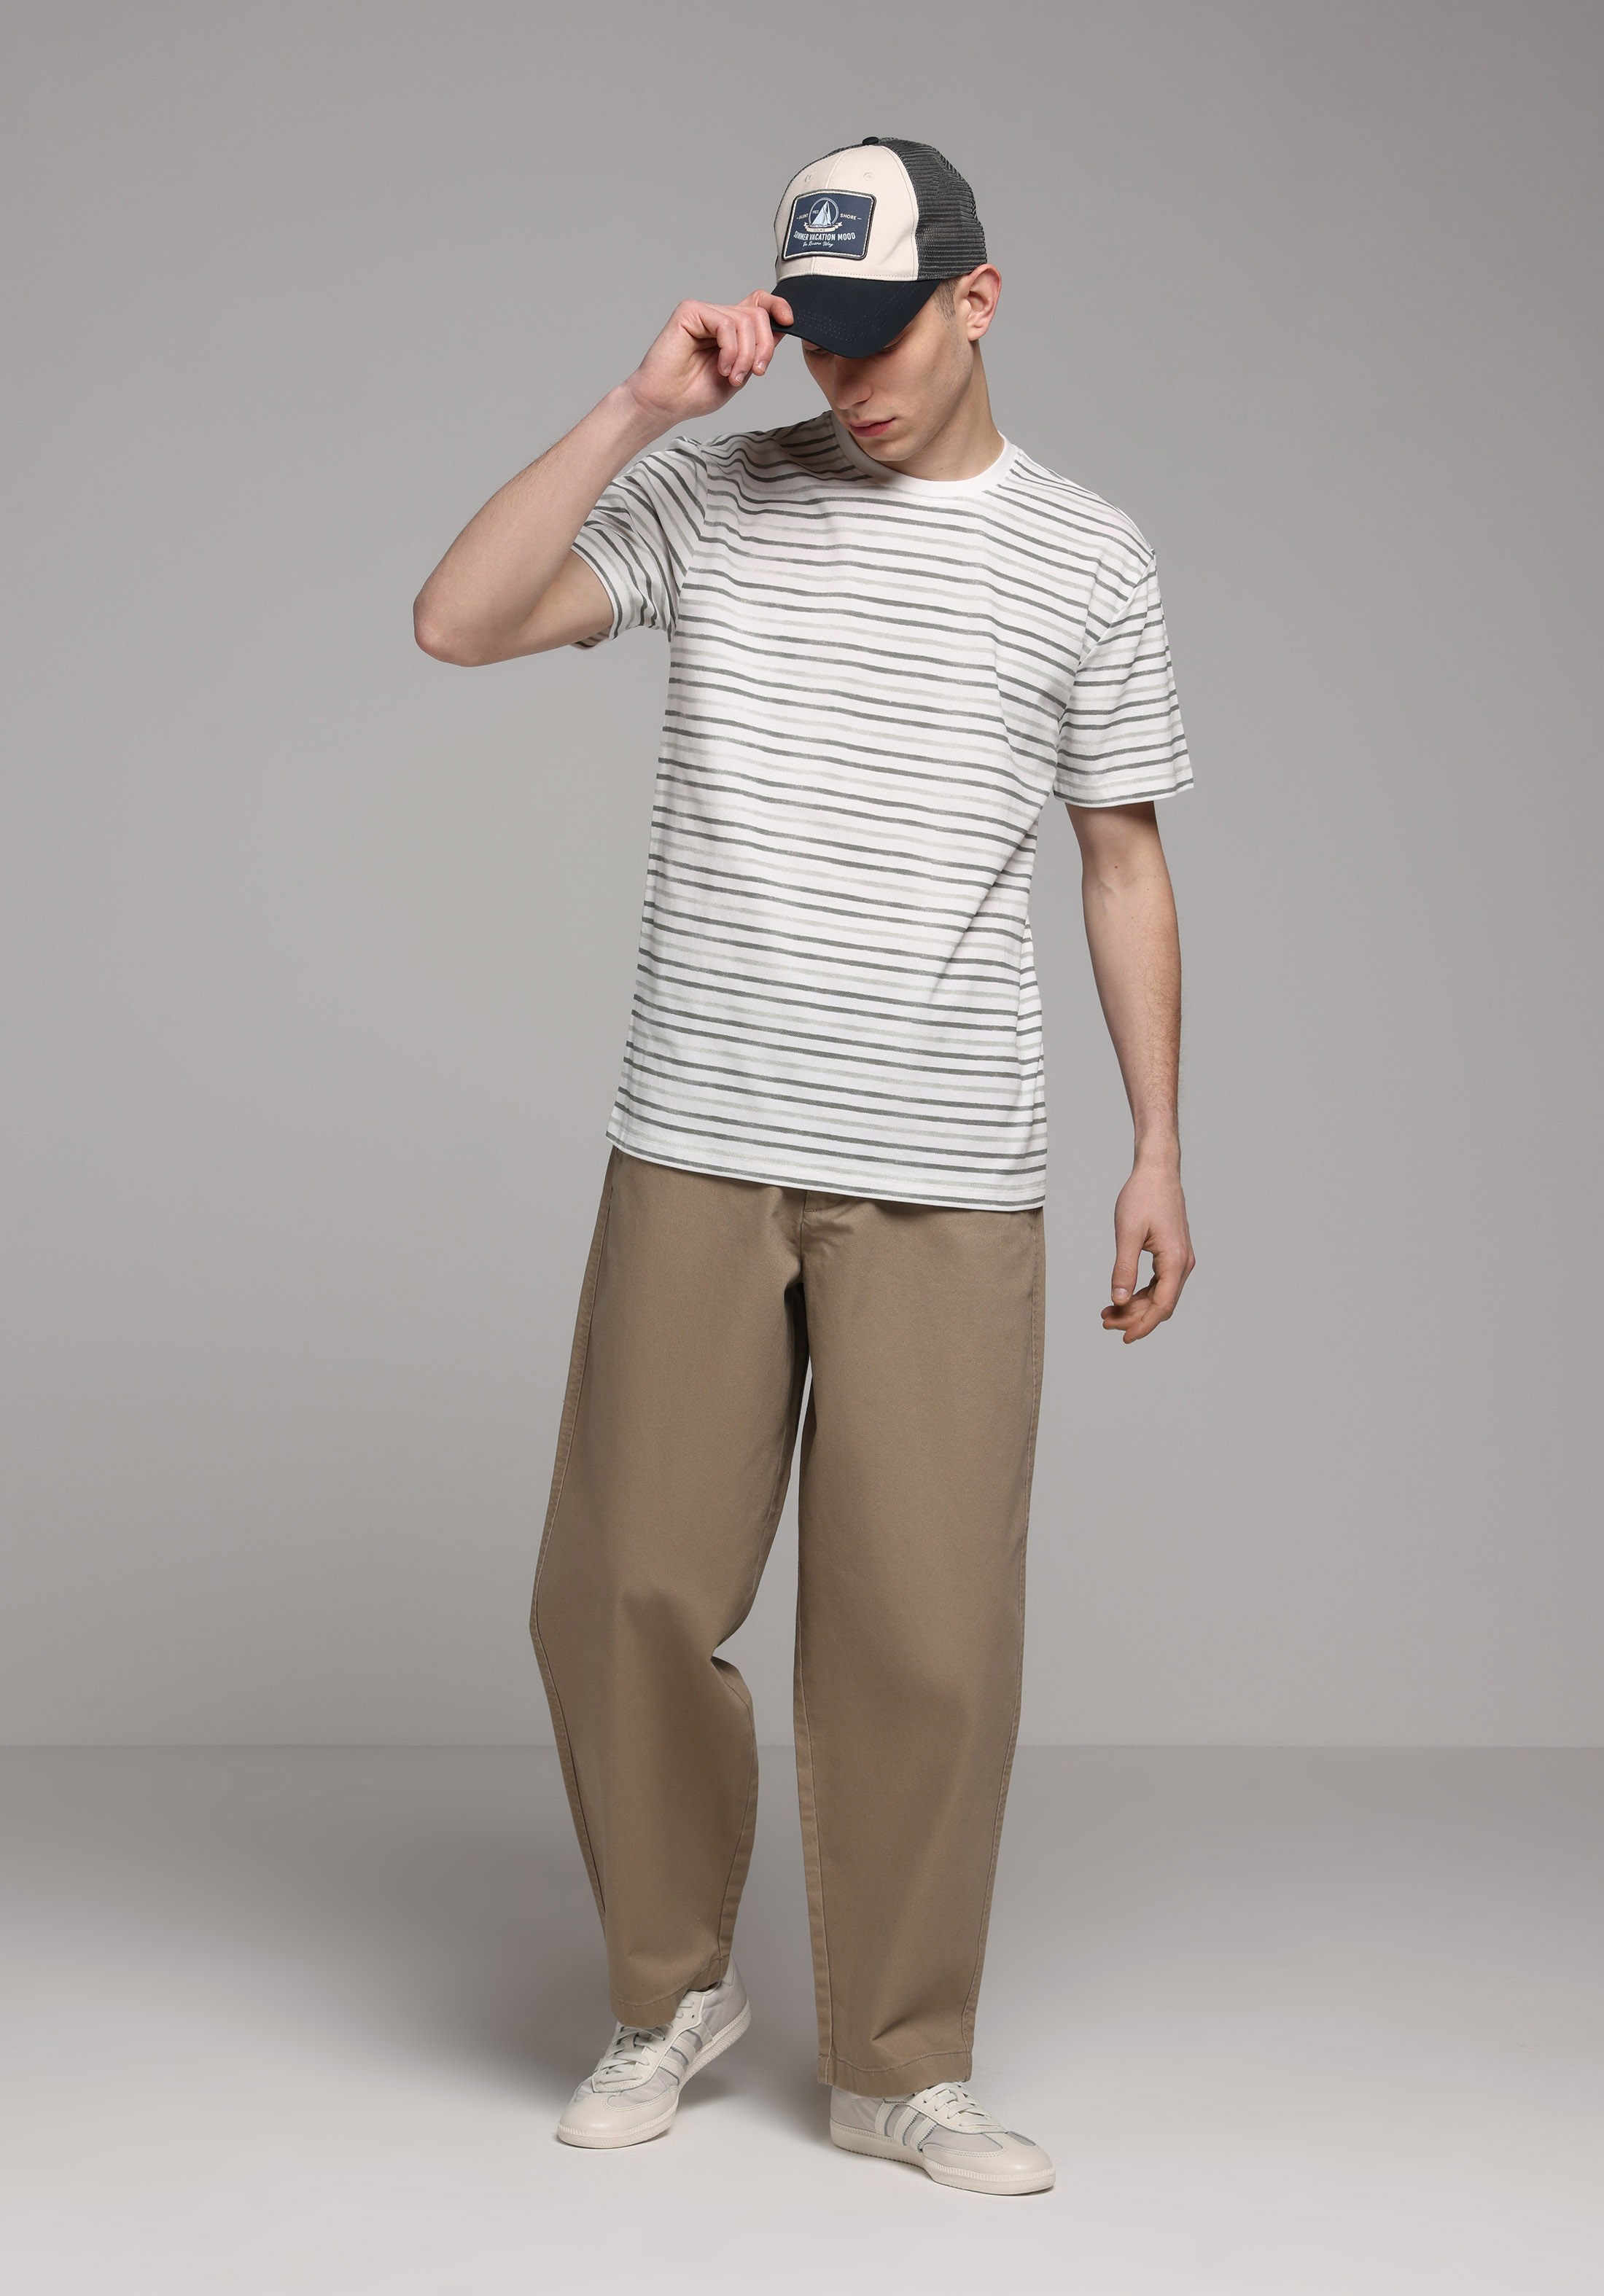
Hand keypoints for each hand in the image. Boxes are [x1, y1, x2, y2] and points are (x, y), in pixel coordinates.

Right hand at [624, 292, 793, 426]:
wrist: (665, 403)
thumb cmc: (694, 393)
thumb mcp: (740, 374)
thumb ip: (757, 351)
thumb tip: (782, 329)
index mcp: (731, 329)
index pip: (760, 303)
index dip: (778, 305)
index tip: (789, 322)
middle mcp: (718, 316)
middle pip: (758, 314)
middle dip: (764, 347)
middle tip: (756, 373)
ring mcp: (704, 312)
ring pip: (745, 320)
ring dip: (746, 355)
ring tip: (732, 377)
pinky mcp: (690, 311)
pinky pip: (726, 324)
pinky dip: (730, 350)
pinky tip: (721, 368)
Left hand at [1102, 1155, 1194, 1342]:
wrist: (1157, 1171)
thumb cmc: (1143, 1197)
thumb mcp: (1128, 1234)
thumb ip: (1124, 1269)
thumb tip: (1118, 1299)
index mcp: (1175, 1261)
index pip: (1162, 1306)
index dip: (1143, 1325)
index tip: (1124, 1337)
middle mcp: (1183, 1263)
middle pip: (1161, 1304)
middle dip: (1134, 1317)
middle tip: (1105, 1321)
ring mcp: (1180, 1259)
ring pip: (1160, 1295)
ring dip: (1136, 1306)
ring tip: (1108, 1312)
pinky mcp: (1172, 1254)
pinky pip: (1159, 1283)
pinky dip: (1141, 1293)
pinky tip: (1121, 1296)